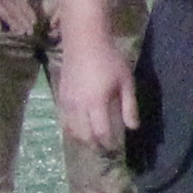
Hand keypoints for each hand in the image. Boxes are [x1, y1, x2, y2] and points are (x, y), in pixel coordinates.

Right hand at [55, 21, 136, 158]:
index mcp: (96, 103)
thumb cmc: (109, 59)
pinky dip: (72, 130)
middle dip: (95, 146)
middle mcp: (78, 107)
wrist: (84, 41)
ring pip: (71, 130)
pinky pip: (64, 120)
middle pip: (84, 136)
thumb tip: (132, 128)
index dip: (108, 145)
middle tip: (104, 150)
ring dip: (82, 140)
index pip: (101, 133)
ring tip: (93, 143)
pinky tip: (81, 129)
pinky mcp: (60, 97)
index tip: (115, 150)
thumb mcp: (126, 82)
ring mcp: (66, 102)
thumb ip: (129, 107)